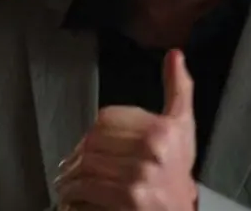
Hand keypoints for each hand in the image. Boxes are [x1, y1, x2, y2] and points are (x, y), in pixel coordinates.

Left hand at [55, 50, 197, 210]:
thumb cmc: (178, 173)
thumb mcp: (184, 128)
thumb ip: (179, 89)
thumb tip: (175, 54)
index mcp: (162, 129)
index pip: (107, 118)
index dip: (93, 132)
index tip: (89, 145)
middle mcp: (152, 150)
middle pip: (93, 142)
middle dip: (76, 157)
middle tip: (70, 167)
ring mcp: (139, 177)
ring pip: (86, 166)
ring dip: (70, 178)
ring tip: (67, 184)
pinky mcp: (127, 200)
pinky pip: (87, 190)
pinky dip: (74, 196)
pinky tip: (73, 200)